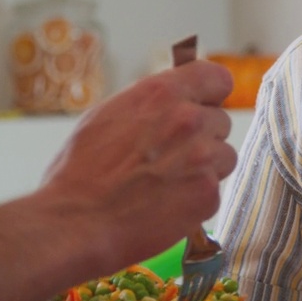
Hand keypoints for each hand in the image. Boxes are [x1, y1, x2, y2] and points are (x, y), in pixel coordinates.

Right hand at [0, 59, 235, 300]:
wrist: (76, 222)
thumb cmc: (80, 172)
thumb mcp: (107, 115)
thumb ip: (150, 103)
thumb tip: (172, 99)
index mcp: (162, 93)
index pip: (217, 78)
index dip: (210, 94)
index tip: (202, 105)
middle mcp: (189, 119)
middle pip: (220, 121)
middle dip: (202, 137)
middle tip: (171, 156)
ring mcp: (203, 157)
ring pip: (224, 156)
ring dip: (206, 167)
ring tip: (169, 182)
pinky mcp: (208, 193)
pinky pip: (215, 190)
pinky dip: (197, 198)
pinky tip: (167, 204)